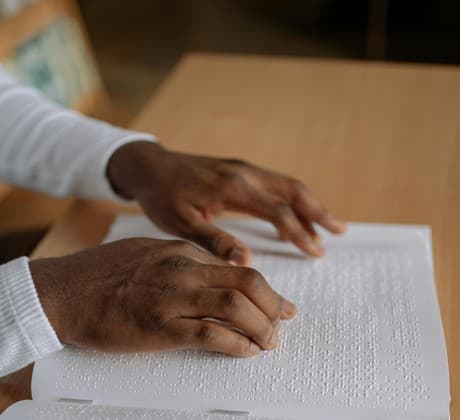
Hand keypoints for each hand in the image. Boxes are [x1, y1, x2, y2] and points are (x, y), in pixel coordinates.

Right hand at [30, 238, 296, 355]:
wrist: (65, 290)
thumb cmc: (104, 272)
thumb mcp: (150, 252)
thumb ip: (184, 260)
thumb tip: (215, 273)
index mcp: (182, 252)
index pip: (238, 267)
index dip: (267, 288)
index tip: (281, 303)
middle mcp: (183, 271)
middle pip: (246, 283)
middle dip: (274, 305)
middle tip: (285, 320)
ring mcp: (172, 298)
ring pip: (234, 306)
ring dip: (261, 326)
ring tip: (270, 341)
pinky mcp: (159, 327)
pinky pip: (209, 334)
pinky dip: (236, 344)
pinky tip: (247, 351)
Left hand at [108, 142, 345, 264]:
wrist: (149, 166)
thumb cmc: (162, 196)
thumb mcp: (182, 223)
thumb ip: (214, 240)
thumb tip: (247, 261)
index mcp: (233, 188)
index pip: (278, 212)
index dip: (300, 233)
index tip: (317, 252)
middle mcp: (244, 174)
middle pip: (293, 191)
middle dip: (318, 212)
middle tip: (340, 231)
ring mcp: (243, 169)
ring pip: (286, 184)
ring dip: (308, 204)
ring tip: (325, 225)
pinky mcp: (238, 170)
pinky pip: (272, 183)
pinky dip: (289, 199)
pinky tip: (289, 216)